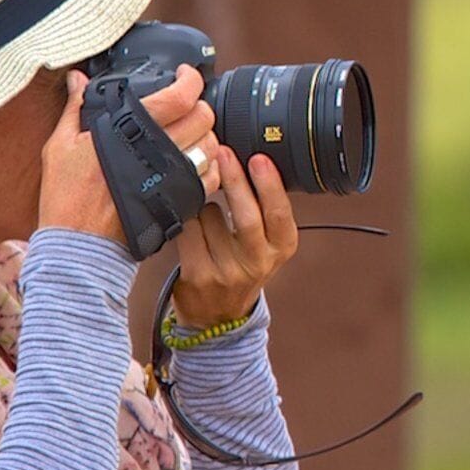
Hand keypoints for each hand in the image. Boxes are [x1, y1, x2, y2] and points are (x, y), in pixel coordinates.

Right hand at [37, 66, 219, 242]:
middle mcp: (157, 150)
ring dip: (205, 136)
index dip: (190, 79)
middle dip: (199, 107)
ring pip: (212, 145)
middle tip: (185, 108)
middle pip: (203, 116)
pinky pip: (211, 177)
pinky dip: (208, 167)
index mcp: (130, 130)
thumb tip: (77, 80)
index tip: (186, 75)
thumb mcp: (61, 145)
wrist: (78, 243)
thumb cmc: (68, 195)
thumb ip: (75, 108)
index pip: (179, 96)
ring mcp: (173, 176)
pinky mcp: (180, 200)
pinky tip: (191, 164)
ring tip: (189, 136)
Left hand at [172, 149, 297, 329]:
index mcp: (282, 247)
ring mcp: (227, 271)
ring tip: (209, 215)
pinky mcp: (198, 275)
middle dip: (234, 180)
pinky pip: (189, 230)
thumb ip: (265, 210)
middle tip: (224, 153)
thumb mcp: (268, 244)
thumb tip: (254, 162)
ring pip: (210, 216)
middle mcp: (258, 262)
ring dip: (205, 205)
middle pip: (246, 215)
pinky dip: (188, 220)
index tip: (259, 159)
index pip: (279, 213)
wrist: (219, 316)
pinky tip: (193, 227)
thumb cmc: (242, 267)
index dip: (269, 184)